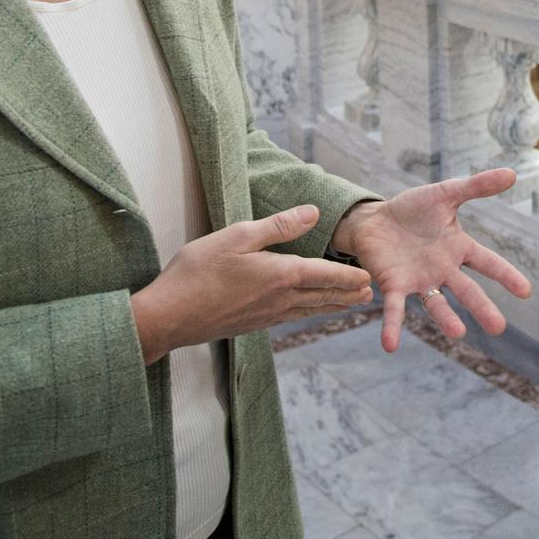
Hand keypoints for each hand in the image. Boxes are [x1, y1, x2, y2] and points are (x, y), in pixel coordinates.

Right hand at [130, 206, 372, 364]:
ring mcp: (265, 316)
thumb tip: (313, 212)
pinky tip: (304, 312)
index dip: (349, 275)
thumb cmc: (198, 272)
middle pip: (322, 296)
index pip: (326, 275)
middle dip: (348, 294)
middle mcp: (279, 300)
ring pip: (308, 310)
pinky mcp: (251, 325)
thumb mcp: (238, 236)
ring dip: (331, 305)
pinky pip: (289, 317)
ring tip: (348, 304)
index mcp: (281, 276)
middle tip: (370, 294)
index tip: (370, 277)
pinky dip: (307, 312)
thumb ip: (278, 226)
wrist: (167, 316)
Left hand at [332, 168, 532, 352]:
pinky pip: (395, 308)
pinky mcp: (394, 285)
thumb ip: (477, 186)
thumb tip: (512, 173)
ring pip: (436, 304)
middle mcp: (443, 270)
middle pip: (467, 290)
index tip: (526, 291)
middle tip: (499, 328)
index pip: (488, 262)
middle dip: (482, 308)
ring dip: (446, 320)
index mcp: (458, 248)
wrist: (374, 220)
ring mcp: (419, 281)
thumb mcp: (446, 193)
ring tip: (458, 335)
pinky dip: (393, 326)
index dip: (506, 275)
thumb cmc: (412, 209)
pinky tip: (391, 344)